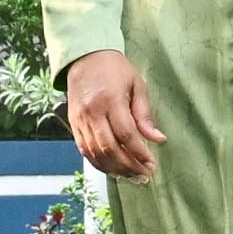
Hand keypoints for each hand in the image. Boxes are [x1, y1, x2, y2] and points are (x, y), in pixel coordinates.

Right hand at [64, 49, 162, 182]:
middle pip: (110, 148)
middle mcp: (93, 112)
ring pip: (96, 153)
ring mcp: (80, 120)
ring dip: (114, 169)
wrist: (85, 57)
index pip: (126, 134)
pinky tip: (112, 169)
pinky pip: (85, 150)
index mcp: (111, 100)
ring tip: (131, 176)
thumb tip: (158, 139)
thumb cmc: (114, 69)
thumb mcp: (137, 85)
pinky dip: (99, 163)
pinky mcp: (74, 124)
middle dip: (129, 166)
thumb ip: (145, 114)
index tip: (152, 164)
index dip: (140, 153)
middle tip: (143, 175)